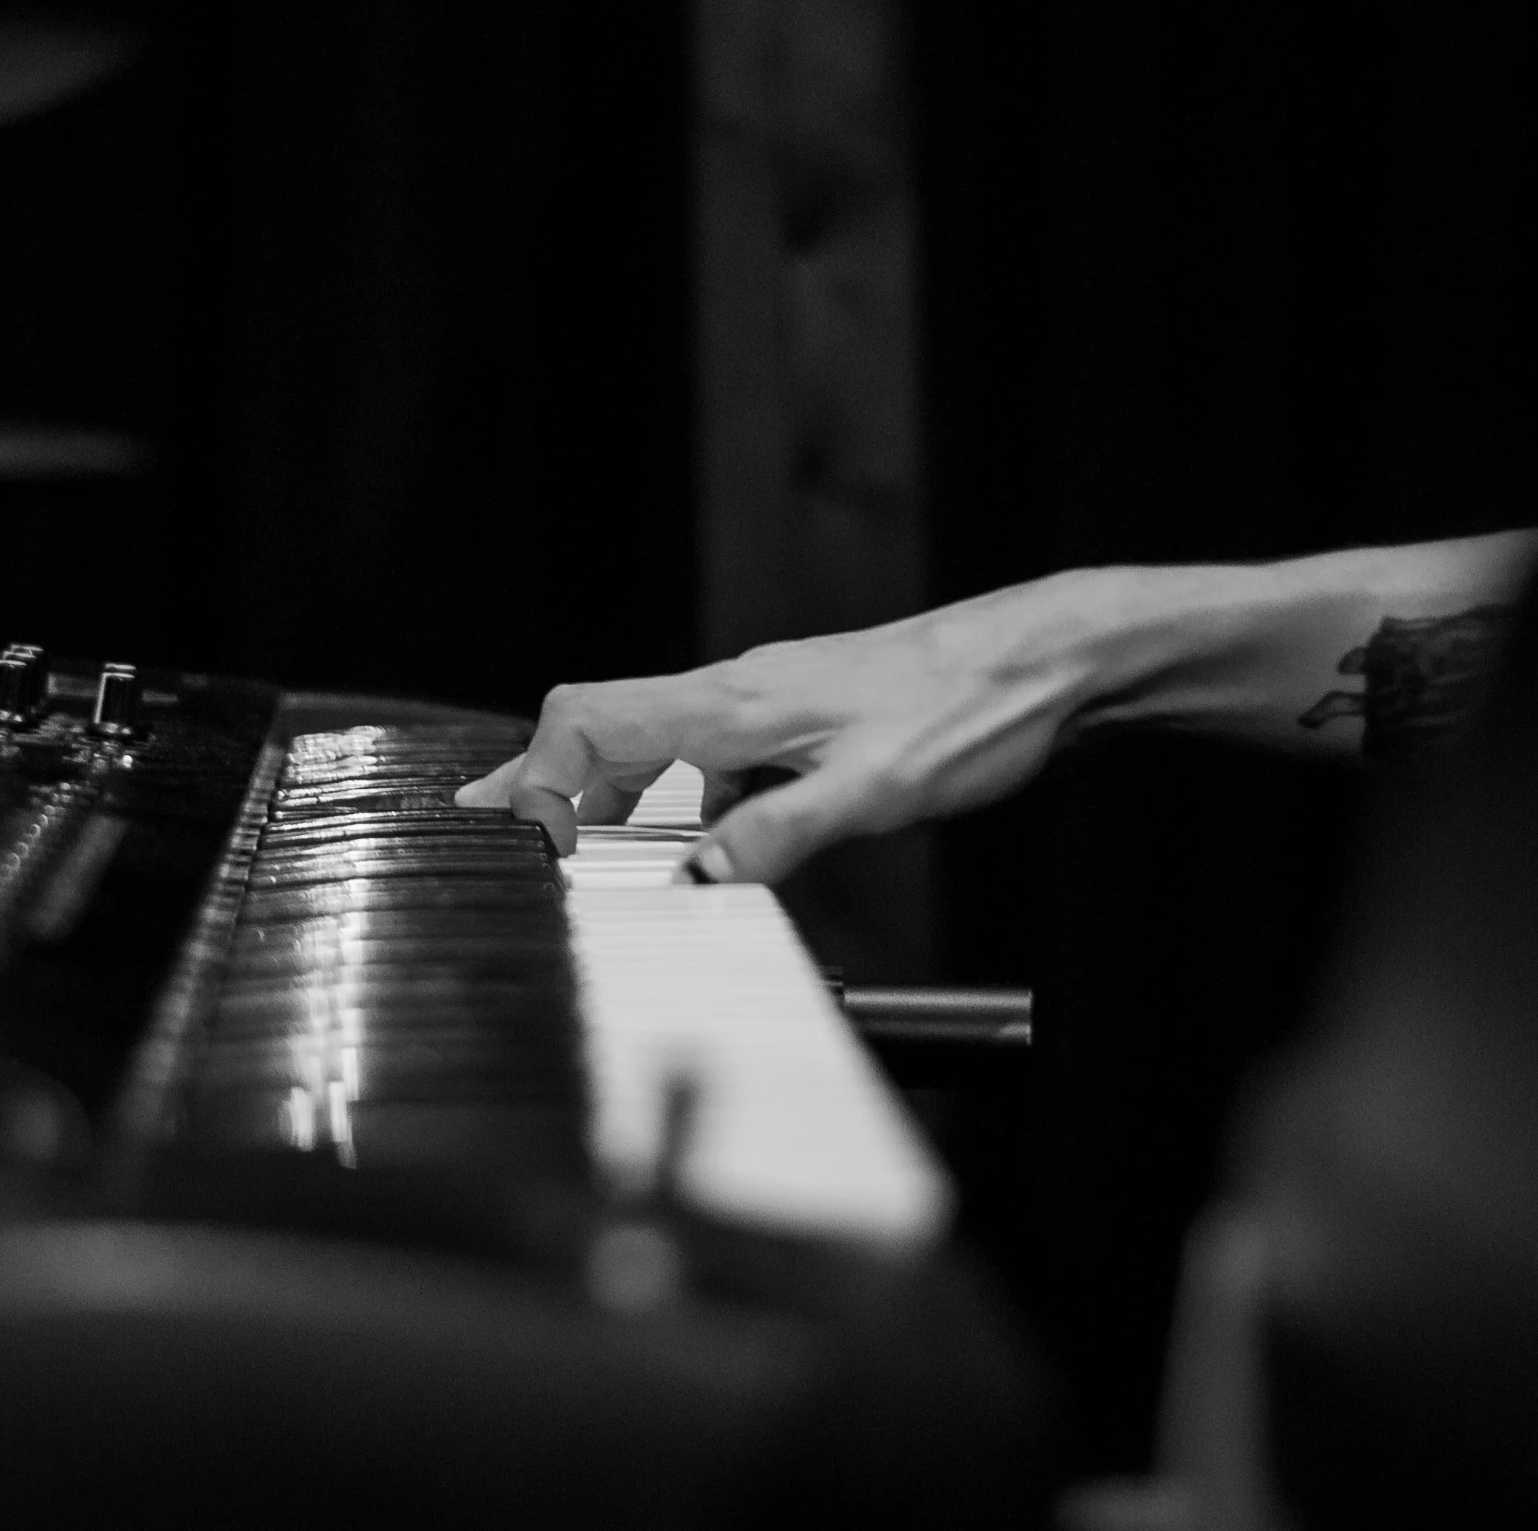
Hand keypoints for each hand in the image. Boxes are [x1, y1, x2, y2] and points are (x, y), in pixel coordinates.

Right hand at [455, 573, 1112, 883]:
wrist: (1045, 659)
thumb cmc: (970, 710)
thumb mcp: (876, 792)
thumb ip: (779, 835)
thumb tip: (701, 879)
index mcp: (733, 704)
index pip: (586, 721)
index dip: (539, 781)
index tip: (539, 848)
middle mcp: (735, 691)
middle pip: (599, 724)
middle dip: (541, 779)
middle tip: (492, 827)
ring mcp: (764, 699)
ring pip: (653, 739)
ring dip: (609, 792)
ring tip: (582, 850)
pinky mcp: (797, 714)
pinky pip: (708, 752)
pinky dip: (679, 795)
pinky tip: (703, 838)